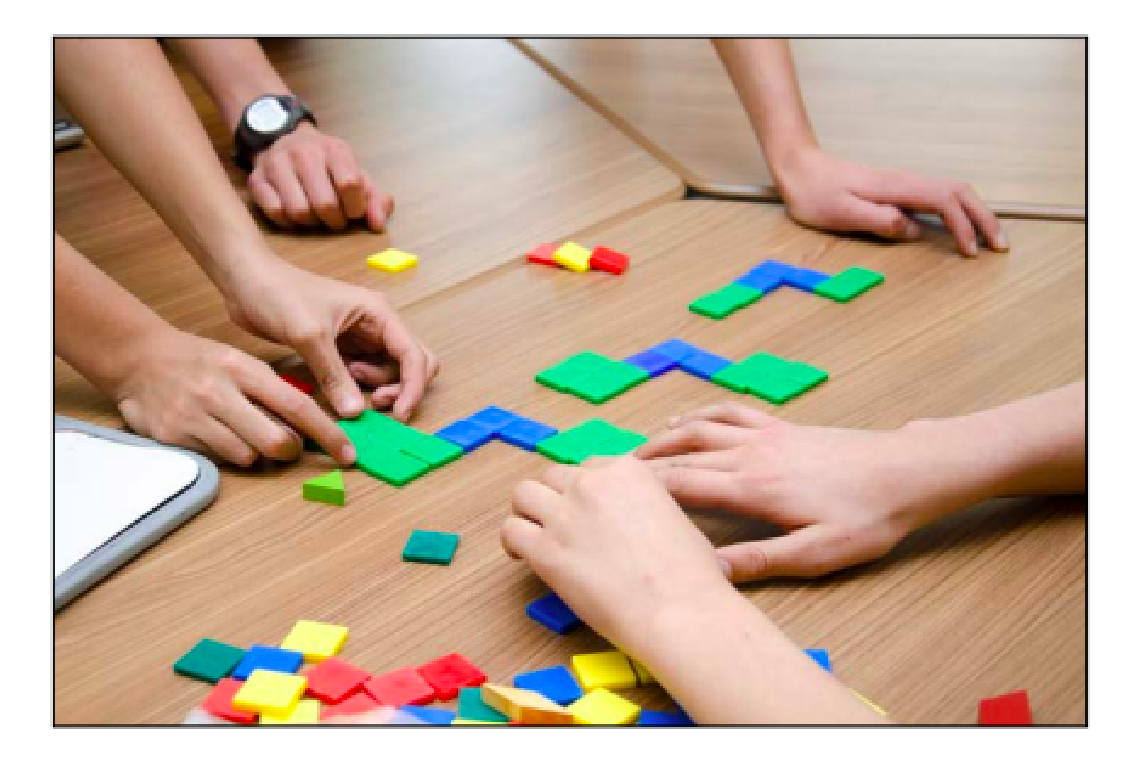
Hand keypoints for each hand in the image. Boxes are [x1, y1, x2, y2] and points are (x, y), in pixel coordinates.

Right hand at [112, 326, 354, 465]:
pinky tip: (218, 436)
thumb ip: (272, 389)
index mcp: (243, 369)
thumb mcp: (240, 362)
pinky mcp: (174, 437)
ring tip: (244, 434)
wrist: (139, 358)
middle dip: (290, 452)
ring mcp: (194, 417)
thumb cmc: (200, 361)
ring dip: (256, 454)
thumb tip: (311, 421)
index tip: (347, 453)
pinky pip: (218, 460)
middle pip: (275, 441)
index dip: (327, 433)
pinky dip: (227, 455)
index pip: (297, 406)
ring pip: (247, 456)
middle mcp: (219, 392)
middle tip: (290, 448)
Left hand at [226, 259, 438, 420]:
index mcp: (379, 313)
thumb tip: (355, 412)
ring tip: (346, 384)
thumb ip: (334, 374)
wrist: (247, 280)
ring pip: (390, 372)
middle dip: (402, 388)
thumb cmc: (278, 293)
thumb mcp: (309, 335)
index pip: (413, 354)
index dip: (413, 387)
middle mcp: (377, 325)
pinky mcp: (344, 349)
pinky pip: (365, 374)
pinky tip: (337, 385)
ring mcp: (362, 337)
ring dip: (378, 387)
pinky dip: (360, 387)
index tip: (399, 414)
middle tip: (374, 403)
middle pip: (413, 363)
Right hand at [247, 123, 392, 231]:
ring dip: (312, 222)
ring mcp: (277, 164)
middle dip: (335, 220)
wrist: (284, 138)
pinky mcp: (256, 179)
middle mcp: (304, 153)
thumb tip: (378, 225)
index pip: (350, 184)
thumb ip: (375, 199)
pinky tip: (295, 214)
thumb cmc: (327, 165)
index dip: (355, 207)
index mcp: (334, 150)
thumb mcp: (356, 174)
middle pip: (325, 203)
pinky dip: (289, 222)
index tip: (353, 212)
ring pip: (299, 211)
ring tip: (315, 216)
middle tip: (335, 219)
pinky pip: (275, 213)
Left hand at [502, 456, 730, 653]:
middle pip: (555, 476)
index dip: (586, 491)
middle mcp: (591, 483)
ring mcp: (565, 514)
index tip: (587, 511)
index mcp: (626, 470)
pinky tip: (523, 556)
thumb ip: (645, 506)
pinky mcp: (545, 550)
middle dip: (557, 498)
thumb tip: (638, 522)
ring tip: (536, 534)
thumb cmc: (690, 574)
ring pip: (524, 493)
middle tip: (562, 525)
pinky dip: (513, 542)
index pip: (590, 466)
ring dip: (529, 511)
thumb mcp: (674, 517)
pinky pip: (511, 530)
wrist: (679, 609)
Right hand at [635, 403, 918, 582]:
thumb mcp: (817, 552)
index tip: (610, 493)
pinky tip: (687, 418)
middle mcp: (750, 454)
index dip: (644, 489)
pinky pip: (730, 413)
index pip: (683, 485)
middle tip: (607, 473)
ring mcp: (765, 435)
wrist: (906, 471)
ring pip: (700, 429)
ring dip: (664, 438)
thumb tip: (711, 569)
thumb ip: (761, 559)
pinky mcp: (782, 426)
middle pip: (683, 454)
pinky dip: (701, 414)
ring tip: (636, 451)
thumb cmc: (867, 517)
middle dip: (642, 464)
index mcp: (753, 488)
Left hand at [774, 146, 1005, 256]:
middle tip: (1001, 246)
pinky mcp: (897, 190)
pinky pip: (939, 196)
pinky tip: (960, 226)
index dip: (963, 226)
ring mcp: (903, 184)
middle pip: (959, 192)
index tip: (970, 252)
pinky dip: (958, 210)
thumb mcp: (840, 211)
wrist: (799, 168)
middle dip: (984, 218)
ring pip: (953, 192)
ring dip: (975, 213)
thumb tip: (912, 229)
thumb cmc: (814, 193)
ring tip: (989, 238)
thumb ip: (877, 219)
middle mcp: (906, 181)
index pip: (945, 201)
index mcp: (896, 187)